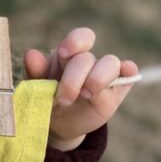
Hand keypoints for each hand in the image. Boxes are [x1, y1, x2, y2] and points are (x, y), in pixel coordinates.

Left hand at [24, 28, 138, 151]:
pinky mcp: (117, 91)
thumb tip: (31, 54)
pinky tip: (127, 72)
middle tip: (63, 99)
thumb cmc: (47, 98)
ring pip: (111, 64)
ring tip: (85, 94)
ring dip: (98, 78)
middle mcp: (89, 62)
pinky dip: (129, 72)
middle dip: (74, 79)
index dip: (75, 42)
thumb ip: (35, 71)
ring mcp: (105, 75)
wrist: (58, 123)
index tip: (63, 54)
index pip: (80, 38)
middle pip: (88, 59)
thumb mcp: (37, 86)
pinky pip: (129, 76)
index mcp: (69, 55)